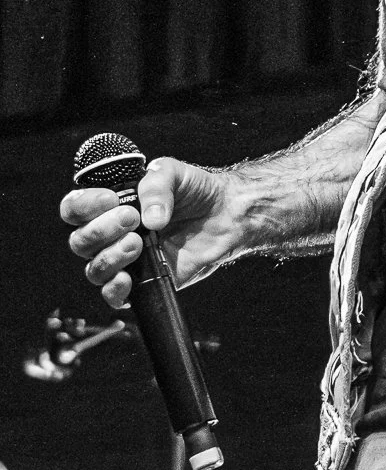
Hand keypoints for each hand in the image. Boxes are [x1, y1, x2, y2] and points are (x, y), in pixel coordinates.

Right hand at [60, 156, 239, 309]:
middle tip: (132, 218)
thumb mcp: (173, 173)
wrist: (226, 214)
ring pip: (94, 269)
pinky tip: (129, 277)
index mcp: (110, 206)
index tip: (111, 199)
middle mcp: (112, 234)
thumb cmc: (195, 191)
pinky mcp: (144, 282)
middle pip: (80, 241)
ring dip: (110, 256)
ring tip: (138, 243)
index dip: (84, 206)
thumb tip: (150, 220)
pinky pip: (115, 296)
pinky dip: (115, 289)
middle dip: (101, 229)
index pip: (75, 209)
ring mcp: (126, 259)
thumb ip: (155, 186)